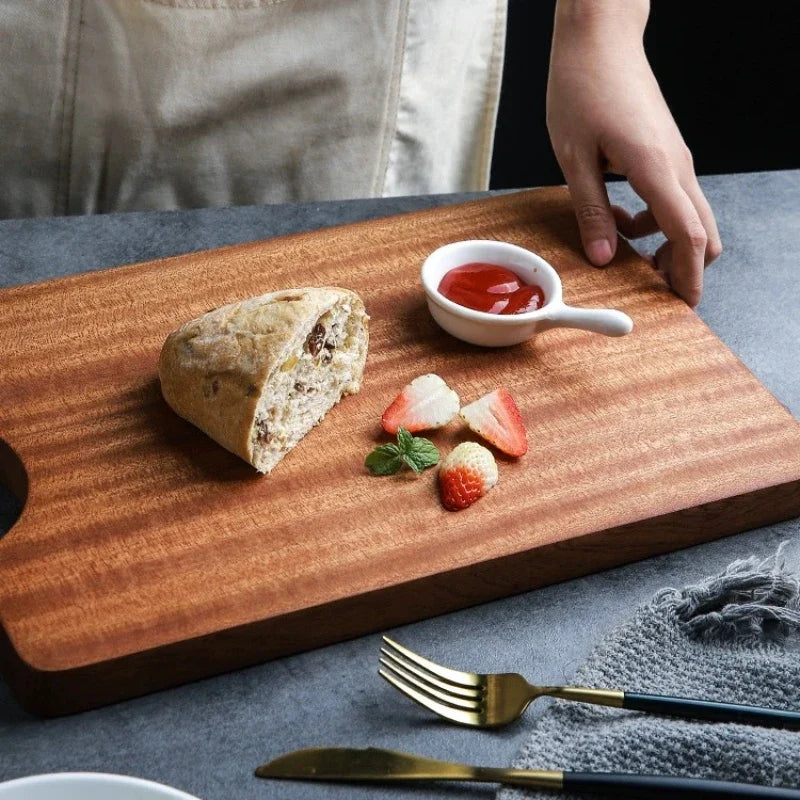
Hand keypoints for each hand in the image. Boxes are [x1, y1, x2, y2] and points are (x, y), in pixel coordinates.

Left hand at [547, 0, 721, 305]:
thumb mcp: (574, 158)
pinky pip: (673, 197)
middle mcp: (677, 164)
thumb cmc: (582, 88)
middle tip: (657, 292)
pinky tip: (622, 221)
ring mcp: (675, 157)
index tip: (683, 306)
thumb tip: (604, 258)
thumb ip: (591, 211)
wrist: (600, 37)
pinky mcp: (665, 151)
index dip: (688, 276)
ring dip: (668, 244)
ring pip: (691, 215)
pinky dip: (656, 220)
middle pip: (702, 231)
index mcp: (656, 168)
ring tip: (630, 257)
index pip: (688, 235)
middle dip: (685, 267)